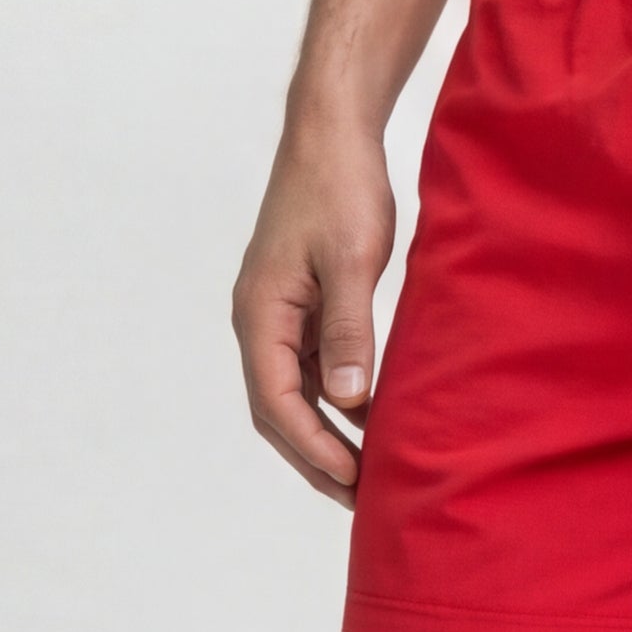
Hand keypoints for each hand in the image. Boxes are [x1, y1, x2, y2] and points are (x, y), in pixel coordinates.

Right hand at [234, 122, 396, 500]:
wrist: (332, 132)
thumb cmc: (339, 187)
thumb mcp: (351, 260)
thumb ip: (349, 330)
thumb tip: (349, 400)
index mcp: (260, 313)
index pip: (276, 402)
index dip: (313, 447)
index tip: (352, 481)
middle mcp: (259, 319)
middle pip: (277, 410)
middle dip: (316, 457)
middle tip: (360, 499)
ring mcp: (278, 312)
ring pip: (294, 393)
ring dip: (326, 434)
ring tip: (368, 474)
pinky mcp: (301, 302)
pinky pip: (311, 366)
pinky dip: (336, 400)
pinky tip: (372, 419)